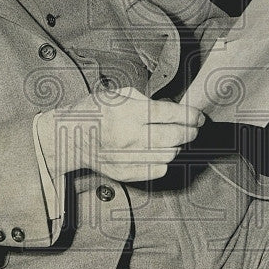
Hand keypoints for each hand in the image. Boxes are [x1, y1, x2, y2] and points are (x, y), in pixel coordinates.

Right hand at [37, 86, 204, 182]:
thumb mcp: (117, 94)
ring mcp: (127, 158)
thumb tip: (171, 110)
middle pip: (174, 137)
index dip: (190, 115)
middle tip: (194, 127)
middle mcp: (129, 137)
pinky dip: (164, 161)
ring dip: (177, 146)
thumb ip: (145, 100)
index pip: (169, 114)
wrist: (70, 137)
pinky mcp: (125, 173)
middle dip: (190, 131)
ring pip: (169, 155)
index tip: (198, 116)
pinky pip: (157, 170)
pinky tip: (160, 151)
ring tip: (175, 138)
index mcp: (128, 113)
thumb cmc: (93, 111)